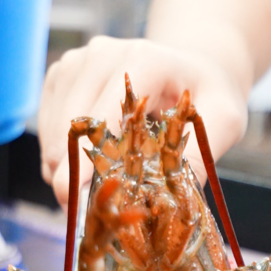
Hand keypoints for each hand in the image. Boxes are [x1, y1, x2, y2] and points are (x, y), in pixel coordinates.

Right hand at [38, 36, 248, 207]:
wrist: (192, 67)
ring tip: (94, 195)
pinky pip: (46, 127)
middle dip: (75, 176)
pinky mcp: (62, 75)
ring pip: (53, 131)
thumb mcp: (224, 122)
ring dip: (65, 170)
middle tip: (90, 216)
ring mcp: (77, 62)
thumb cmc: (208, 95)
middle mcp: (102, 54)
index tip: (83, 205)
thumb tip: (165, 202)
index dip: (89, 164)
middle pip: (70, 127)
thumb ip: (199, 158)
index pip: (102, 117)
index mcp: (143, 60)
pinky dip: (59, 156)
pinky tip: (86, 170)